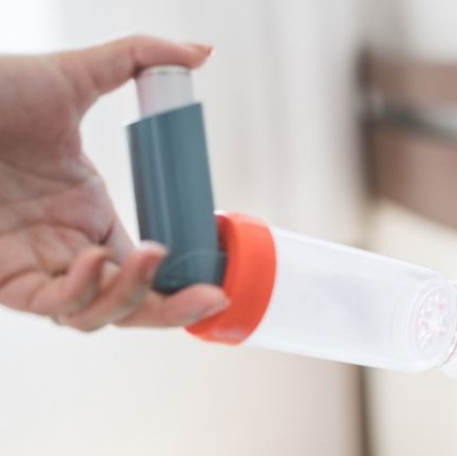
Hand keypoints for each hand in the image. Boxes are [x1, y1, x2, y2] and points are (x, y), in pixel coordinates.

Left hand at [0, 36, 227, 330]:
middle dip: (171, 307)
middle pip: (128, 302)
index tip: (215, 275)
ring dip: (129, 297)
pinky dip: (80, 294)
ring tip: (150, 257)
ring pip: (94, 314)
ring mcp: (35, 264)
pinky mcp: (2, 276)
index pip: (144, 264)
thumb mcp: (73, 74)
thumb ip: (140, 58)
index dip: (181, 279)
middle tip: (209, 294)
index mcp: (89, 212)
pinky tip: (93, 259)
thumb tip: (200, 52)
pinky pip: (50, 306)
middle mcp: (66, 246)